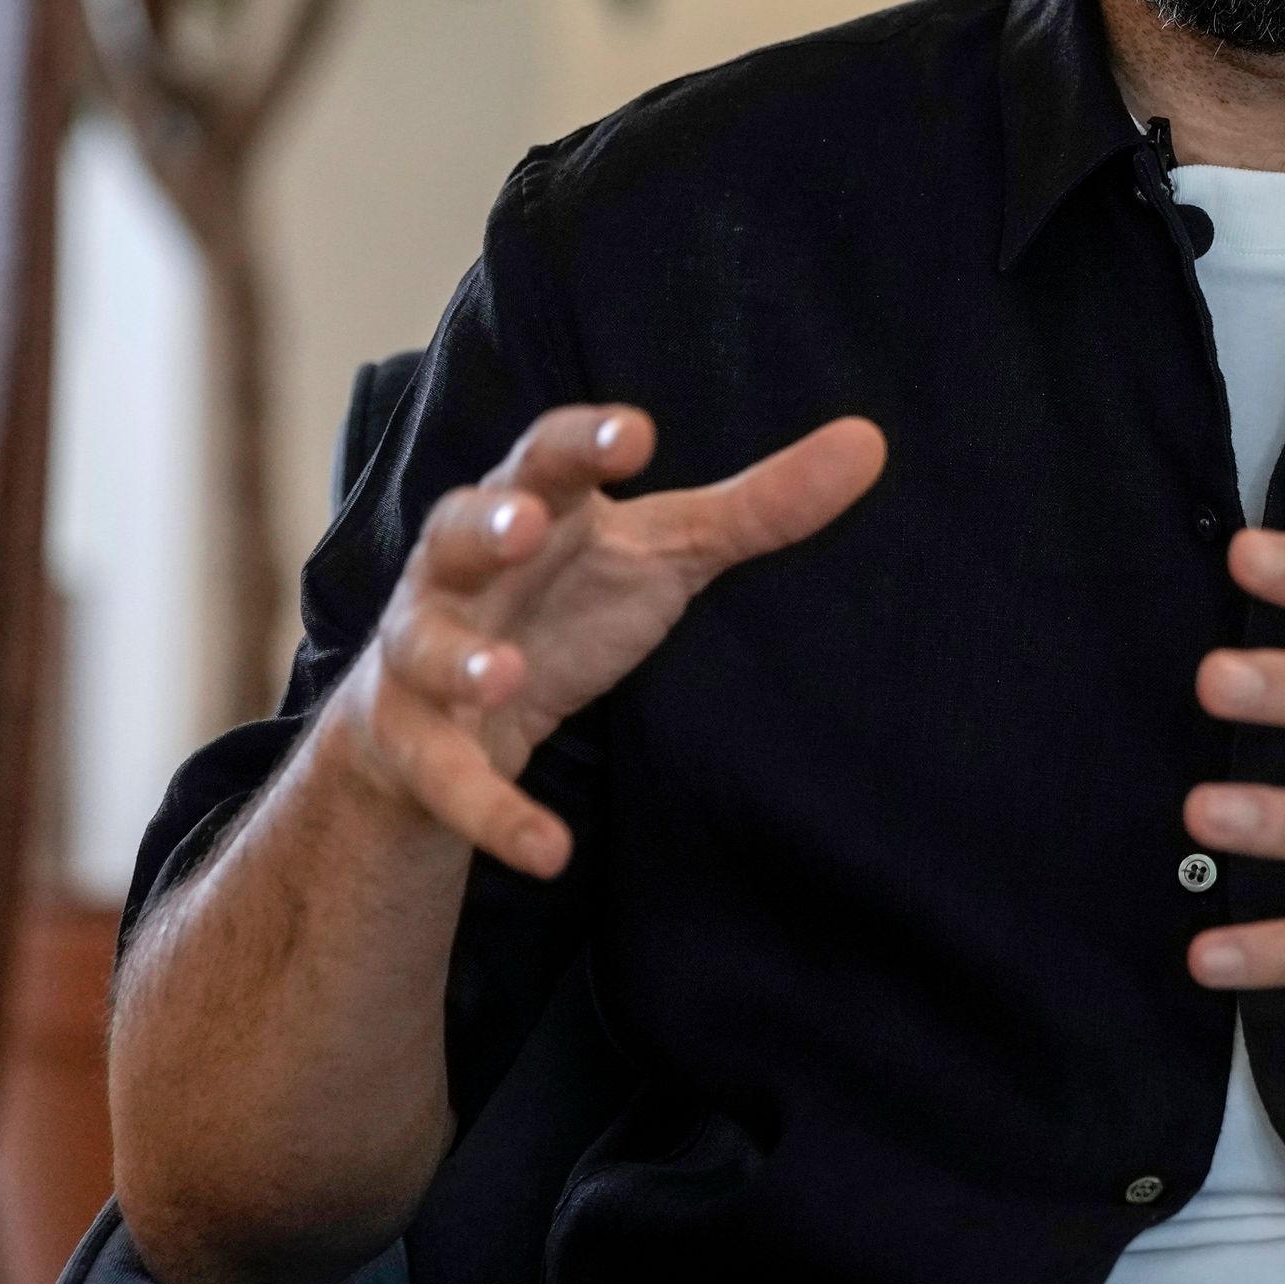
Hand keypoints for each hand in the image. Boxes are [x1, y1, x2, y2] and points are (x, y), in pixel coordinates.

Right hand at [334, 404, 884, 880]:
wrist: (449, 705)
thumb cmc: (569, 598)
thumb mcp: (663, 554)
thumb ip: (757, 506)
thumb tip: (869, 443)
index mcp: (529, 505)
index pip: (548, 457)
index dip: (584, 443)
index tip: (634, 433)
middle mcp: (461, 569)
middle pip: (459, 529)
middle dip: (488, 525)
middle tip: (528, 524)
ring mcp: (425, 654)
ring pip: (426, 648)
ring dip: (461, 660)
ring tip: (504, 676)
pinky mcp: (415, 743)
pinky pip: (447, 778)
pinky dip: (493, 813)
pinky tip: (547, 850)